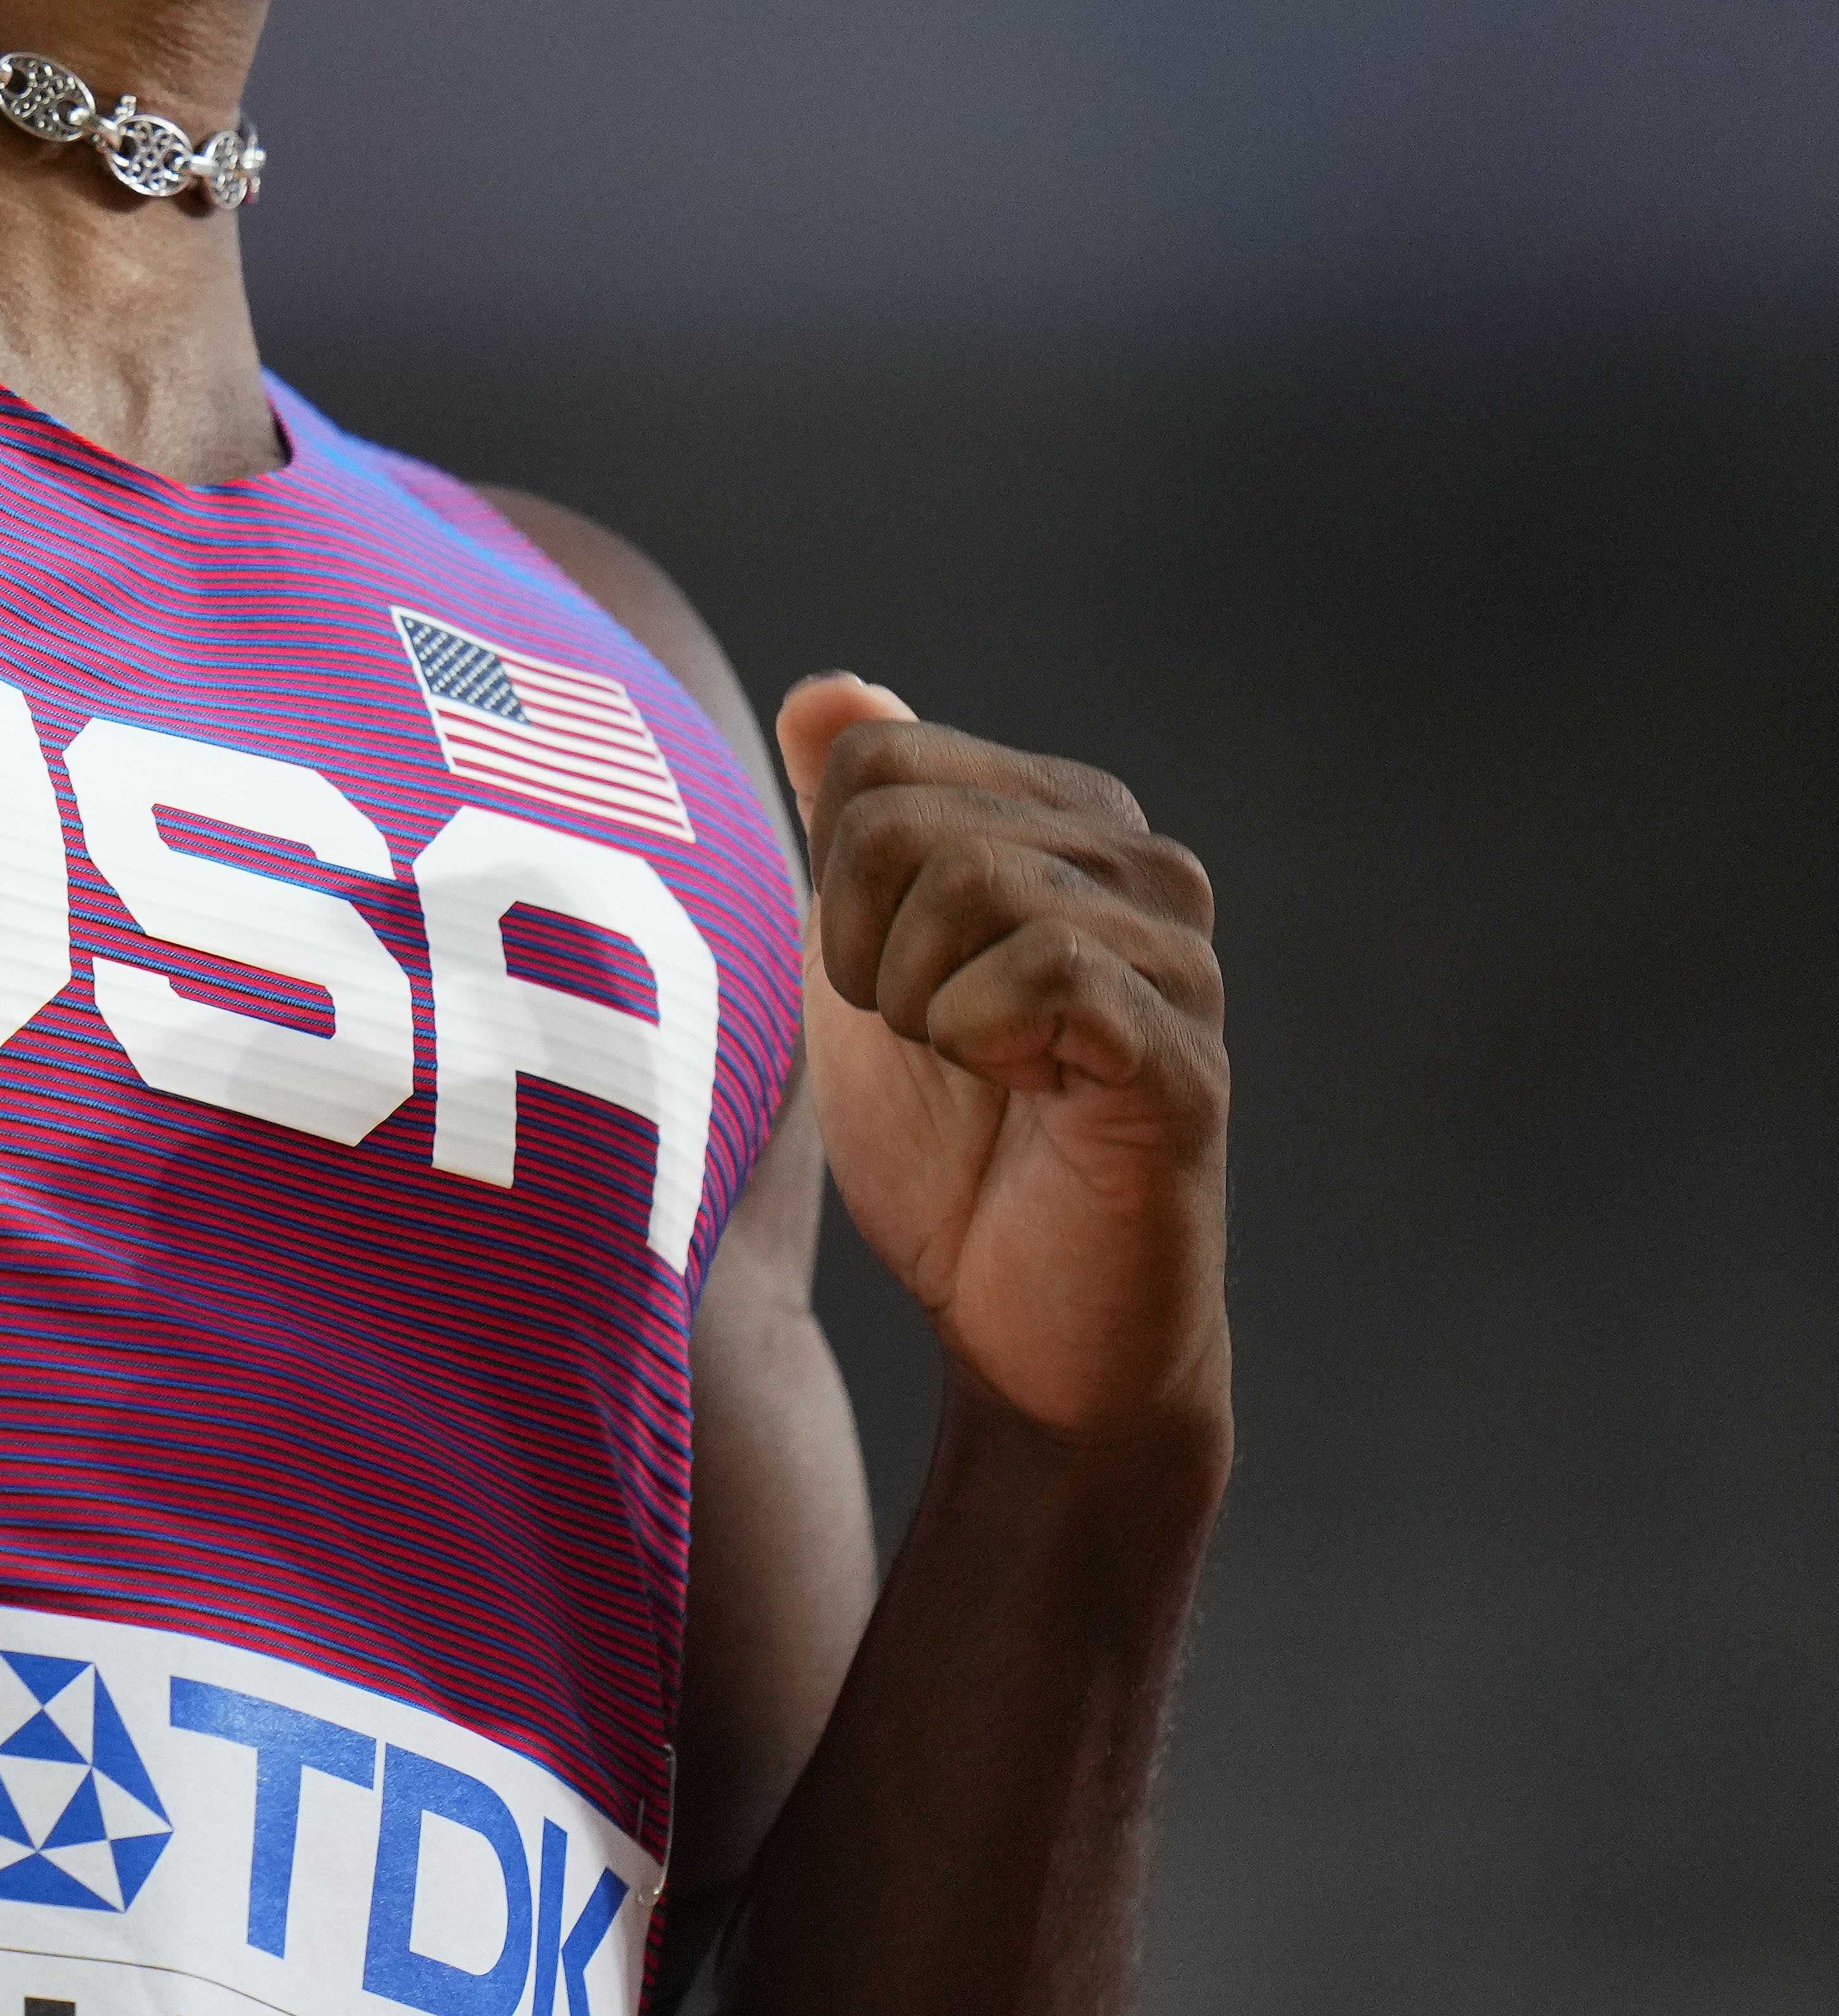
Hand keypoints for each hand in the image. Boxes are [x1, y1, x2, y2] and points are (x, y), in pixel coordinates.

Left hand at [776, 679, 1230, 1455]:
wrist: (1022, 1323)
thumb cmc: (946, 1143)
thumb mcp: (863, 963)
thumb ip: (848, 824)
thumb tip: (830, 691)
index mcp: (1065, 820)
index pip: (873, 756)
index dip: (831, 880)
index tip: (886, 977)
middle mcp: (1144, 862)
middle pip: (903, 817)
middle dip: (865, 946)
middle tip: (929, 1037)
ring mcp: (1179, 956)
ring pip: (966, 884)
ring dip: (918, 1004)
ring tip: (979, 1071)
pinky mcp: (1185, 1054)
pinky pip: (1035, 975)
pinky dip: (977, 1044)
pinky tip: (1026, 1097)